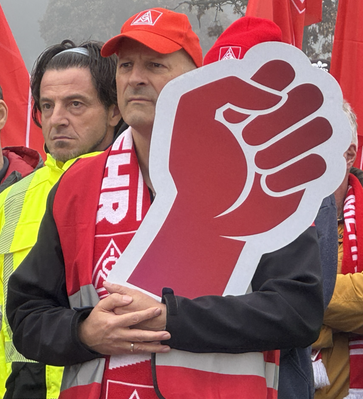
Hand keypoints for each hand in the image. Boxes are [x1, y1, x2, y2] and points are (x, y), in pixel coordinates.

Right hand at [78, 289, 169, 354]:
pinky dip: (147, 351)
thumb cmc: (95, 320)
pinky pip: (136, 351)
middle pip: (139, 335)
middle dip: (154, 335)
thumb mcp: (101, 306)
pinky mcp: (121, 350)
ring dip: (154, 347)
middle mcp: (118, 335)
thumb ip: (114, 299)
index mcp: (113, 322)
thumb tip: (128, 298)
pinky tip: (157, 350)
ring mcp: (120, 344)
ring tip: (167, 346)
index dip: (146, 314)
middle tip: (167, 333)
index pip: (133, 318)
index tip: (156, 310)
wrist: (85, 338)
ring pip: (139, 347)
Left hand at [124, 58, 334, 297]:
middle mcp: (276, 120)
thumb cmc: (190, 164)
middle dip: (280, 117)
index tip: (244, 108)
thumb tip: (275, 98)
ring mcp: (291, 149)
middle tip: (247, 140)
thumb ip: (229, 86)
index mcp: (250, 99)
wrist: (197, 213)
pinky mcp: (300, 180)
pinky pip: (321, 162)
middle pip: (312, 93)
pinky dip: (294, 173)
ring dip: (288, 145)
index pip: (285, 69)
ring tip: (256, 163)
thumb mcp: (192, 112)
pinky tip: (266, 184)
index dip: (273, 81)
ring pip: (324, 126)